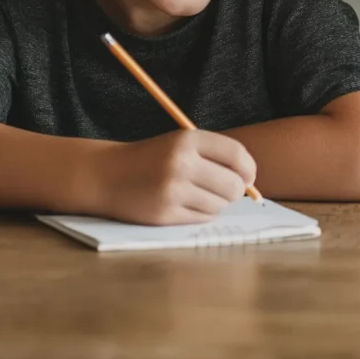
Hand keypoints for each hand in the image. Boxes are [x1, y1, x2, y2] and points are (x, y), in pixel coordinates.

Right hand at [96, 129, 257, 224]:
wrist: (109, 175)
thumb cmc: (153, 159)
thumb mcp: (181, 144)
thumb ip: (215, 156)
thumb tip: (250, 182)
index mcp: (188, 140)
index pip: (236, 155)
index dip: (249, 169)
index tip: (249, 178)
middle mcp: (182, 163)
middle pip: (233, 185)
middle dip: (235, 191)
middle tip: (226, 191)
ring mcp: (173, 190)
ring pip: (219, 205)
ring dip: (217, 204)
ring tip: (200, 195)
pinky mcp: (165, 213)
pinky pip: (202, 218)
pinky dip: (202, 214)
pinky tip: (188, 205)